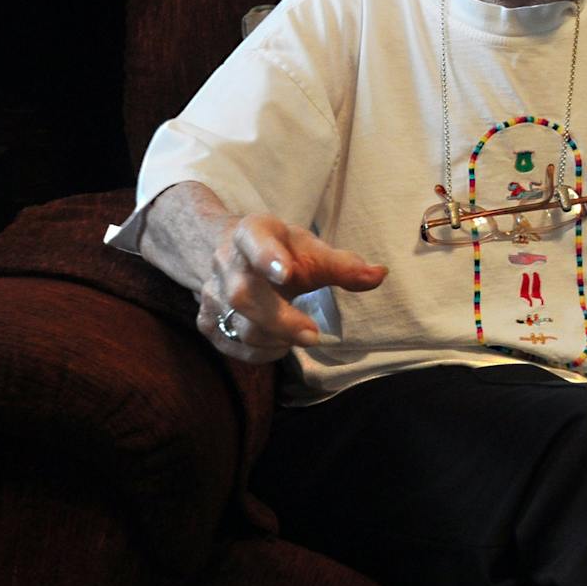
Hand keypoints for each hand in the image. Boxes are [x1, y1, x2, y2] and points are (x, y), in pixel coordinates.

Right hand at [197, 212, 387, 363]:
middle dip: (280, 320)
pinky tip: (279, 345)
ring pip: (238, 325)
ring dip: (275, 338)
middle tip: (313, 335)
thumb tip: (380, 275)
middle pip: (245, 295)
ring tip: (301, 334)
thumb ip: (342, 264)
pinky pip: (231, 344)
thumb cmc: (280, 251)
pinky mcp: (206, 319)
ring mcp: (211, 292)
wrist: (228, 251)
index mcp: (252, 232)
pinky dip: (259, 353)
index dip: (268, 257)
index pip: (256, 241)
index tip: (287, 272)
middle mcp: (225, 261)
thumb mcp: (309, 247)